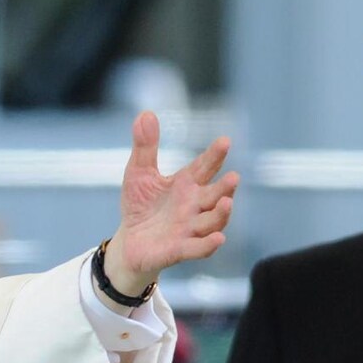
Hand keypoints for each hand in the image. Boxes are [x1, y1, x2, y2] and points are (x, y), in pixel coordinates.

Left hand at [102, 111, 237, 296]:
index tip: (224, 142)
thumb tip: (145, 113)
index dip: (215, 155)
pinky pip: (198, 248)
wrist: (129, 242)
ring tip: (227, 202)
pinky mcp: (180, 249)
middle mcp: (195, 205)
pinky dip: (208, 244)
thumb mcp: (139, 173)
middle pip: (216, 195)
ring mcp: (190, 228)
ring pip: (212, 221)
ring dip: (222, 213)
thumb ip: (145, 146)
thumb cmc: (140, 206)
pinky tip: (218, 238)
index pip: (205, 167)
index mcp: (187, 184)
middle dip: (225, 187)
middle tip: (233, 178)